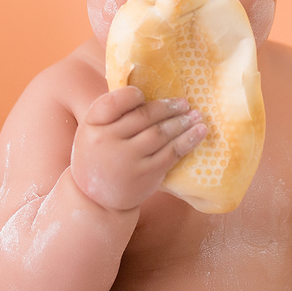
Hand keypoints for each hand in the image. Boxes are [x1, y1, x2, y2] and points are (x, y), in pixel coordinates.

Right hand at [71, 87, 207, 210]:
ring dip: (182, 122)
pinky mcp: (146, 174)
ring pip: (160, 134)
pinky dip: (188, 140)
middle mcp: (108, 141)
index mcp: (92, 126)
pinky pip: (171, 153)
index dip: (131, 96)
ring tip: (195, 115)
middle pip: (143, 117)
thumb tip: (143, 89)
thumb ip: (111, 114)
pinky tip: (199, 132)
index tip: (144, 94)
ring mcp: (128, 159)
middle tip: (183, 103)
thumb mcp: (92, 133)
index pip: (112, 102)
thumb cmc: (97, 158)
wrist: (96, 201)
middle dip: (167, 108)